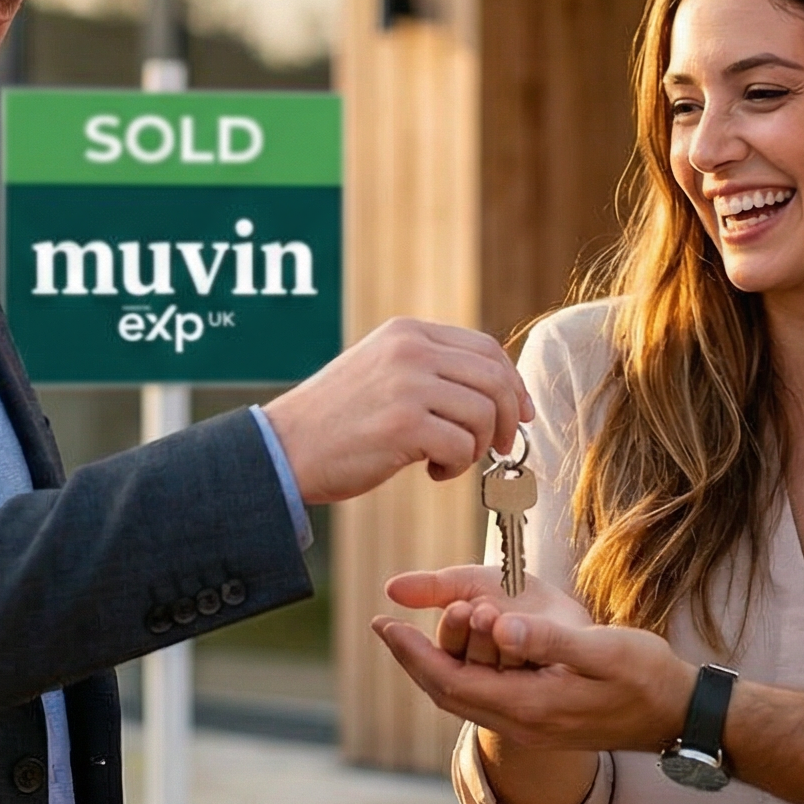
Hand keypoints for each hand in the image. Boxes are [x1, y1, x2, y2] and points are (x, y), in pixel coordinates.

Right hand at [263, 319, 530, 505]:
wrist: (284, 449)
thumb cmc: (337, 420)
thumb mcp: (383, 371)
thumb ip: (432, 370)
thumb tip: (499, 392)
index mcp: (407, 332)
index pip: (486, 348)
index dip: (512, 383)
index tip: (518, 413)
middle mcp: (410, 350)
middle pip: (495, 379)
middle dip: (506, 419)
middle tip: (499, 447)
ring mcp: (406, 384)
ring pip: (483, 414)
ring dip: (476, 447)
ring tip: (447, 459)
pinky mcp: (403, 424)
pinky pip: (461, 446)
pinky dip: (456, 466)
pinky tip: (431, 471)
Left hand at [376, 571, 692, 750]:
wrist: (678, 715)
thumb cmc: (645, 676)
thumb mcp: (601, 651)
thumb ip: (547, 642)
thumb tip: (497, 628)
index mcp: (529, 707)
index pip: (451, 682)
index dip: (413, 655)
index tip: (383, 625)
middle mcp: (522, 724)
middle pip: (448, 696)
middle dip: (412, 661)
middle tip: (383, 628)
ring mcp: (531, 727)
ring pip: (465, 700)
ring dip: (434, 669)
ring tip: (411, 638)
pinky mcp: (542, 721)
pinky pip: (484, 700)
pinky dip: (462, 675)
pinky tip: (461, 654)